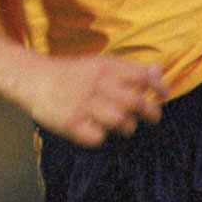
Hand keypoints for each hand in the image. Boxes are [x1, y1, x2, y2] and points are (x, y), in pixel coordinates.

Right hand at [28, 54, 169, 147]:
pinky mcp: (72, 124)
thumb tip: (159, 70)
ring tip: (125, 125)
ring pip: (121, 121)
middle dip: (151, 112)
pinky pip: (98, 138)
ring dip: (128, 126)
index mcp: (106, 67)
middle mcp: (97, 84)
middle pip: (136, 101)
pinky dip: (102, 137)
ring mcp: (84, 105)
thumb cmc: (75, 73)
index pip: (142, 77)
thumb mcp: (102, 63)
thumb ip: (130, 69)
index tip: (165, 95)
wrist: (36, 79)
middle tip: (153, 117)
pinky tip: (98, 131)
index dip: (158, 87)